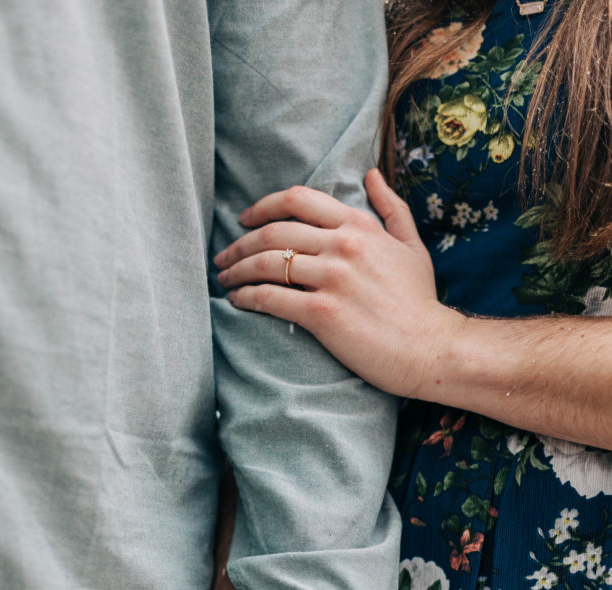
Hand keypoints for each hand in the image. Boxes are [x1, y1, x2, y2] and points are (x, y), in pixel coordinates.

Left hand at [214, 169, 463, 397]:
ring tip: (224, 280)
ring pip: (267, 264)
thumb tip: (372, 174)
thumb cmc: (420, 303)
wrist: (431, 349)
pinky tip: (237, 301)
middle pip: (273, 233)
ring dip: (237, 270)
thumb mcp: (411, 246)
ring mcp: (332, 279)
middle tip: (224, 257)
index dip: (263, 206)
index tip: (244, 220)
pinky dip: (247, 297)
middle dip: (240, 244)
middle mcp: (343, 246)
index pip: (298, 200)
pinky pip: (270, 299)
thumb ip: (391, 209)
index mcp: (359, 226)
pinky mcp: (323, 314)